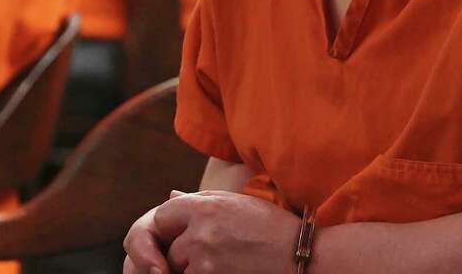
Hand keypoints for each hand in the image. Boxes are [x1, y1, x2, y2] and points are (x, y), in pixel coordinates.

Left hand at [123, 190, 299, 273]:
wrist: (298, 252)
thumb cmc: (270, 225)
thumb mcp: (236, 203)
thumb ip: (200, 200)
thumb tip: (169, 196)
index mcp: (207, 206)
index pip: (163, 216)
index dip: (171, 227)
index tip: (185, 233)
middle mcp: (202, 230)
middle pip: (169, 247)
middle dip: (183, 252)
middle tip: (212, 252)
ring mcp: (205, 258)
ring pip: (179, 268)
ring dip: (193, 268)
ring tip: (224, 261)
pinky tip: (227, 269)